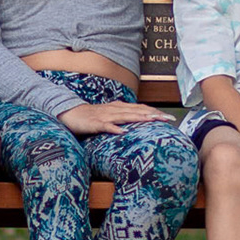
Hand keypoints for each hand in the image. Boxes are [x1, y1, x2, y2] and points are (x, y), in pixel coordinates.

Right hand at [60, 101, 175, 135]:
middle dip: (153, 114)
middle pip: (137, 111)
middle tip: (167, 119)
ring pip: (125, 116)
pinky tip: (123, 132)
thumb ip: (125, 117)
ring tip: (152, 120)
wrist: (71, 113)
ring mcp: (105, 116)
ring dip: (139, 118)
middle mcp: (115, 109)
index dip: (155, 112)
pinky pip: (106, 126)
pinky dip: (115, 128)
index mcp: (120, 107)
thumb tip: (141, 121)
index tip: (169, 117)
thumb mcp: (111, 116)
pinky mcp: (95, 123)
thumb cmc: (92, 116)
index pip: (141, 108)